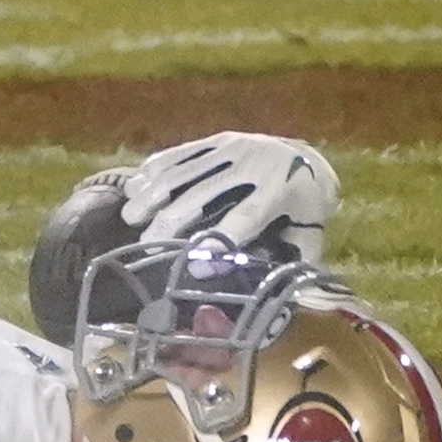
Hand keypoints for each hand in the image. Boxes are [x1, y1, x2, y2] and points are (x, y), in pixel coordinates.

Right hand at [115, 132, 340, 264]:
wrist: (308, 157)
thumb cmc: (305, 207)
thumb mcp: (311, 234)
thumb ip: (298, 263)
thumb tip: (286, 301)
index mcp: (277, 194)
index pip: (244, 218)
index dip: (217, 241)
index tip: (192, 267)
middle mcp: (252, 167)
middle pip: (204, 194)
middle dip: (170, 220)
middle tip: (146, 245)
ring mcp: (232, 149)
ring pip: (186, 170)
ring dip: (154, 193)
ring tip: (130, 216)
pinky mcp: (218, 140)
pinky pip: (183, 152)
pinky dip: (156, 168)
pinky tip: (134, 186)